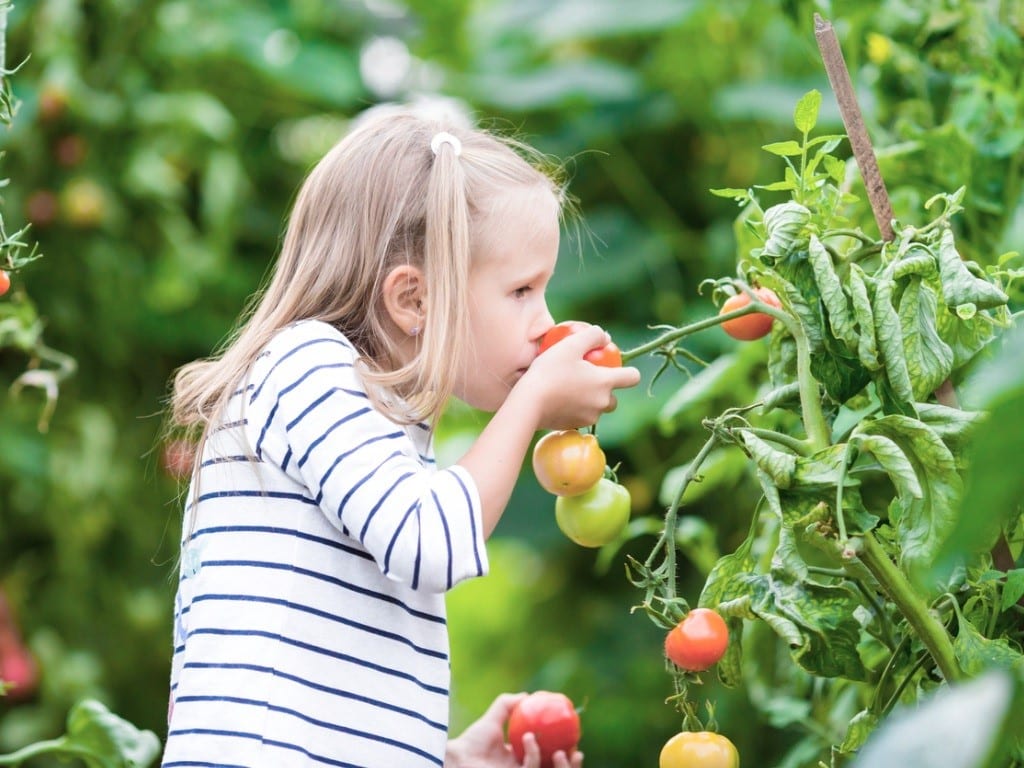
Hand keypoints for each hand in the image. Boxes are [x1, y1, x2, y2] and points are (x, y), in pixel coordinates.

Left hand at [445, 693, 583, 767]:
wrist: (457, 758)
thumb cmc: (471, 741)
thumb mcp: (493, 720)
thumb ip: (507, 706)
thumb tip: (526, 695)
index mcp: (521, 763)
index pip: (549, 762)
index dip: (566, 755)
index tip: (575, 740)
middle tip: (576, 751)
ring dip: (560, 767)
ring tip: (559, 751)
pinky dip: (533, 754)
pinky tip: (529, 738)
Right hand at [518, 324, 640, 430]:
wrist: (528, 403)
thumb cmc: (549, 371)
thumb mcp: (570, 345)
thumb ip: (592, 336)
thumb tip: (605, 337)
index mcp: (605, 383)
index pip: (633, 377)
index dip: (628, 371)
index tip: (615, 366)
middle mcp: (601, 403)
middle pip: (614, 397)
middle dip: (605, 389)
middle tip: (586, 377)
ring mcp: (588, 417)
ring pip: (596, 408)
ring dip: (589, 399)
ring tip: (569, 387)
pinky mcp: (573, 426)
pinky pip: (580, 416)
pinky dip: (574, 408)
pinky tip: (557, 398)